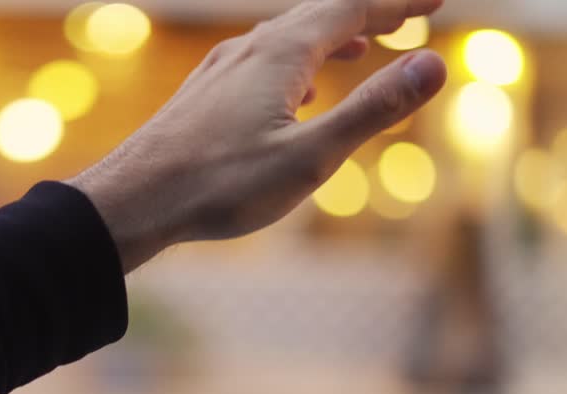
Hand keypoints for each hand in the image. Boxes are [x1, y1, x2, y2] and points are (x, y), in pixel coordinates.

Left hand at [67, 0, 448, 271]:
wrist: (133, 200)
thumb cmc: (219, 184)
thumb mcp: (310, 156)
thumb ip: (373, 110)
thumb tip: (434, 64)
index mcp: (282, 54)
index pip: (353, 7)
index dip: (398, 0)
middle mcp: (250, 49)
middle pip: (320, 15)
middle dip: (368, 12)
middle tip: (408, 13)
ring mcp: (222, 70)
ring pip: (287, 37)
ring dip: (331, 36)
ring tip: (361, 46)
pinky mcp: (204, 94)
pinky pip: (261, 61)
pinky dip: (297, 61)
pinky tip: (296, 91)